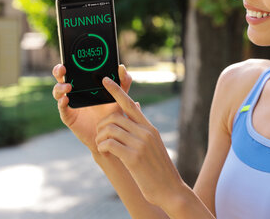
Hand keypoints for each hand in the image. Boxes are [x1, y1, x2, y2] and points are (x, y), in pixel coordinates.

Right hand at [52, 64, 132, 152]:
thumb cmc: (113, 113)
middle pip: (61, 78)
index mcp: (85, 84)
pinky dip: (62, 103)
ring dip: (60, 87)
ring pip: (58, 92)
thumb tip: (121, 67)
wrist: (109, 135)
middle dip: (59, 71)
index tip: (70, 57)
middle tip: (63, 69)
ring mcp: (70, 104)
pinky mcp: (68, 116)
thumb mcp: (120, 97)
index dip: (69, 62)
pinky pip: (62, 108)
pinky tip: (66, 99)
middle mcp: (75, 91)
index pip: (74, 69)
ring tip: (68, 86)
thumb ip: (123, 83)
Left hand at [96, 77, 184, 208]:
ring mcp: (140, 144)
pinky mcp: (134, 157)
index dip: (116, 90)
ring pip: (110, 129)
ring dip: (100, 136)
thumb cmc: (158, 168)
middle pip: (115, 116)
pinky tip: (103, 151)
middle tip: (99, 134)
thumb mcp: (153, 144)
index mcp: (149, 128)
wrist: (170, 189)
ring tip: (101, 145)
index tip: (105, 80)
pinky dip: (102, 146)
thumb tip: (136, 107)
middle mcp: (145, 132)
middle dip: (102, 124)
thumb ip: (142, 128)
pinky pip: (110, 144)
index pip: (131, 103)